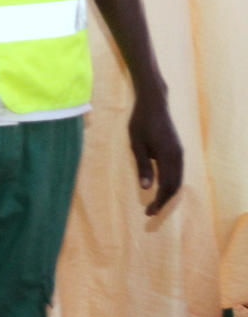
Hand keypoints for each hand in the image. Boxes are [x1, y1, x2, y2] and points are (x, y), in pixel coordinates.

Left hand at [129, 94, 182, 215]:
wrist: (153, 104)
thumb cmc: (140, 122)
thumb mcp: (136, 145)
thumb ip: (142, 166)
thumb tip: (146, 188)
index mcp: (168, 156)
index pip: (166, 186)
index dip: (159, 201)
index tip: (149, 212)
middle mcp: (178, 156)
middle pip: (174, 186)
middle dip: (164, 201)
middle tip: (150, 212)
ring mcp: (179, 153)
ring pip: (178, 179)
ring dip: (168, 193)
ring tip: (155, 203)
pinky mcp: (177, 150)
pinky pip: (177, 172)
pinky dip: (170, 183)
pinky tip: (160, 188)